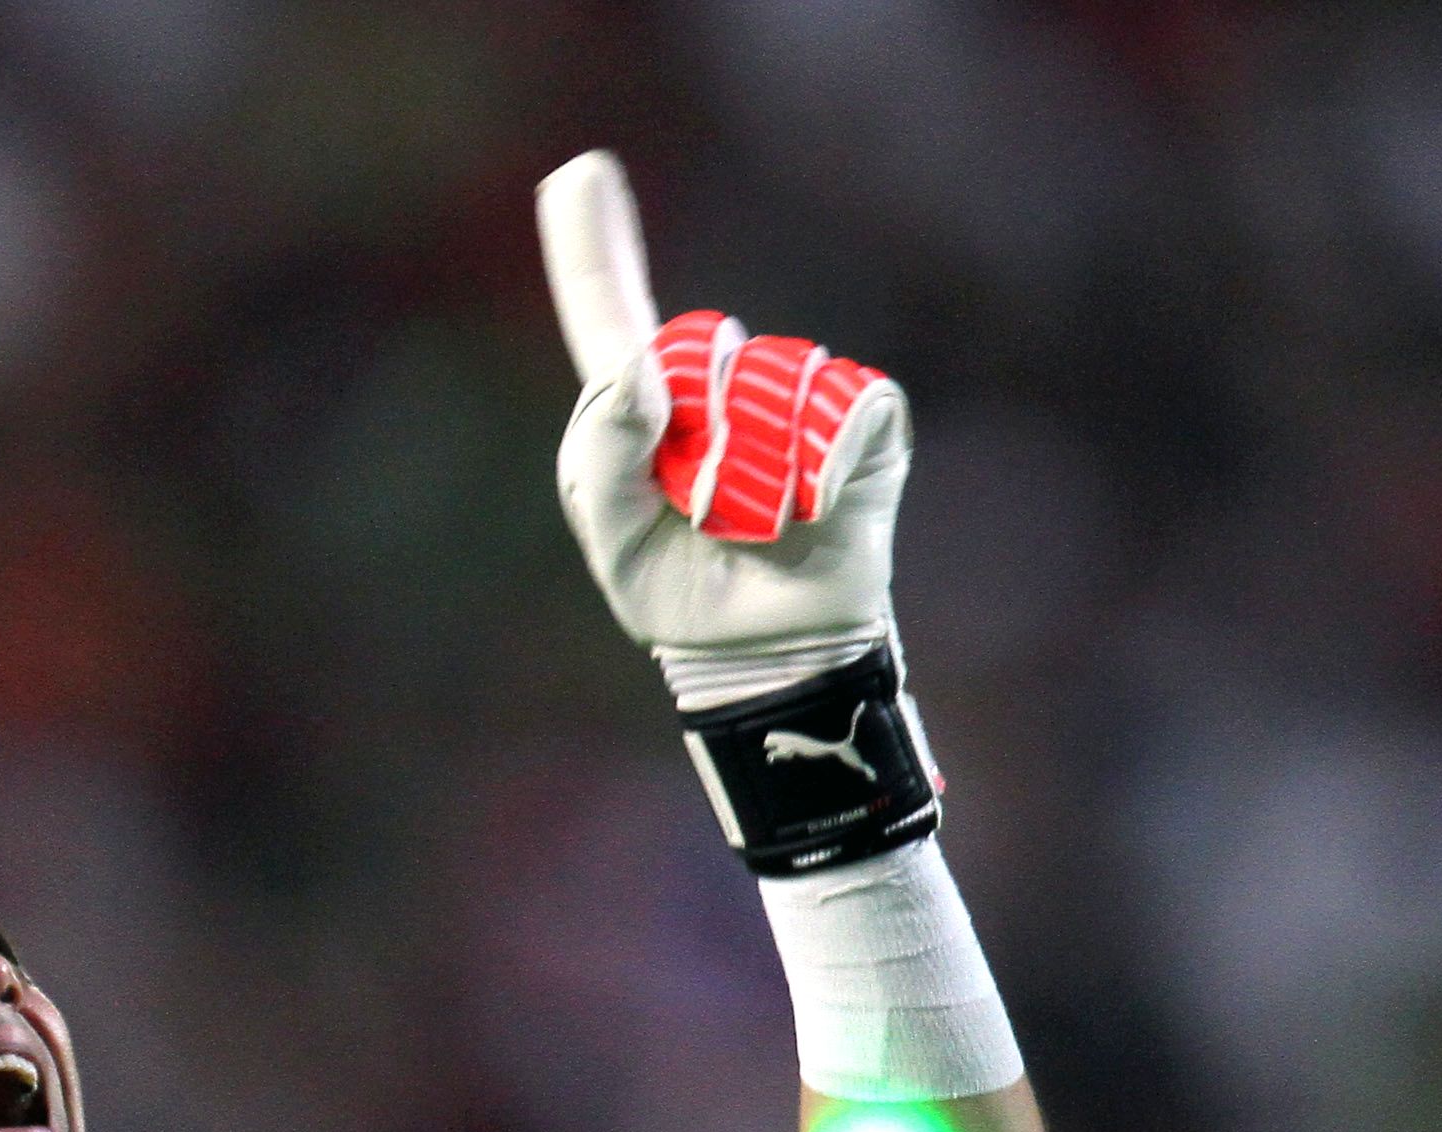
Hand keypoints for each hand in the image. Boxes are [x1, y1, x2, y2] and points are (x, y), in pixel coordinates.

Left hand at [536, 152, 909, 710]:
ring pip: (766, 389)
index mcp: (644, 401)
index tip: (579, 170)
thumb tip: (639, 370)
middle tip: (695, 510)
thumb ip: (601, 451)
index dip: (592, 246)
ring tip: (748, 523)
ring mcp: (797, 393)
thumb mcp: (611, 534)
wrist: (757, 651)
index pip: (610, 310)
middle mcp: (723, 378)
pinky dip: (812, 475)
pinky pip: (838, 411)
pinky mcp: (861, 420)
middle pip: (696, 349)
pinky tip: (804, 511)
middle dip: (687, 441)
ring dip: (746, 477)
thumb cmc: (675, 589)